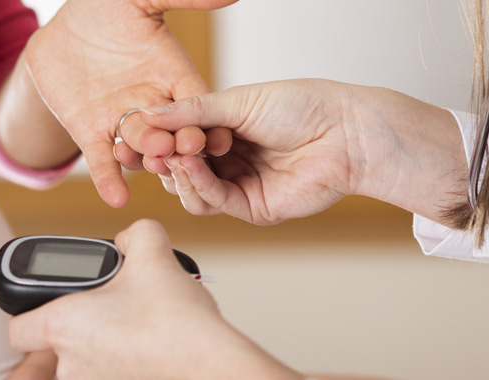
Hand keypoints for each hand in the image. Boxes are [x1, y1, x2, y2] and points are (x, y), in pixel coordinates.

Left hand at [7, 219, 298, 379]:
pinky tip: (149, 354)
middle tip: (112, 315)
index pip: (17, 330)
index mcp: (63, 325)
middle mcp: (69, 366)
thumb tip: (129, 239)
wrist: (209, 365)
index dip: (30, 314)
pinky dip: (123, 367)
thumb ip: (135, 234)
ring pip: (84, 368)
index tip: (55, 306)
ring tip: (137, 334)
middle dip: (81, 331)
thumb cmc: (177, 322)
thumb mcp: (155, 256)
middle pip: (56, 349)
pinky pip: (109, 376)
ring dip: (102, 352)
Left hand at [25, 0, 234, 207]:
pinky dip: (110, 179)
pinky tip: (116, 197)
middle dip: (182, 143)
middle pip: (175, 132)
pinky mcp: (91, 132)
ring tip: (152, 164)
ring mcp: (123, 121)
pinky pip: (103, 160)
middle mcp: (154, 104)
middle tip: (187, 149)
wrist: (60, 27)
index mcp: (175, 75)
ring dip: (148, 159)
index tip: (222, 137)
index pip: (200, 104)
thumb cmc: (104, 8)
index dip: (211, 121)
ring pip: (142, 149)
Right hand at [141, 79, 466, 224]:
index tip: (145, 130)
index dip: (162, 138)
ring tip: (175, 156)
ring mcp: (241, 185)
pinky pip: (214, 202)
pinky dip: (198, 184)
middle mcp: (231, 159)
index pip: (180, 140)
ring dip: (178, 174)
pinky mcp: (253, 207)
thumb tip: (148, 113)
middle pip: (181, 170)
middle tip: (157, 148)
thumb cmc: (303, 107)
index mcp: (226, 130)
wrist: (343, 133)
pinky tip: (190, 165)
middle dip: (166, 159)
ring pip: (192, 192)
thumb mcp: (237, 102)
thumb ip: (191, 112)